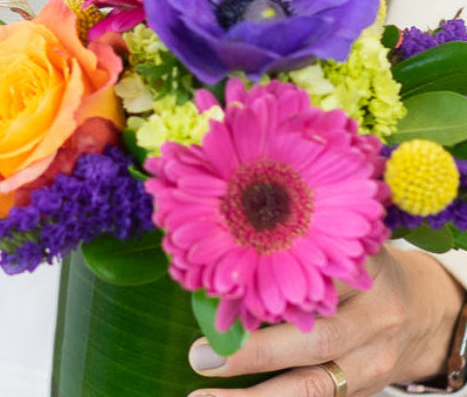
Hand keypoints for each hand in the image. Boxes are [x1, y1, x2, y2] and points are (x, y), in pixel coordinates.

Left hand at [186, 245, 463, 396]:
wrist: (424, 313)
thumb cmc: (365, 268)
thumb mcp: (343, 244)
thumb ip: (300, 247)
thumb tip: (221, 258)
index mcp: (366, 268)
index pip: (316, 277)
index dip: (268, 286)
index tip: (221, 292)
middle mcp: (375, 317)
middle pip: (316, 340)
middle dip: (255, 352)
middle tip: (201, 356)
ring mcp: (373, 361)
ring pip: (315, 385)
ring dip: (256, 396)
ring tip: (204, 395)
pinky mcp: (365, 390)